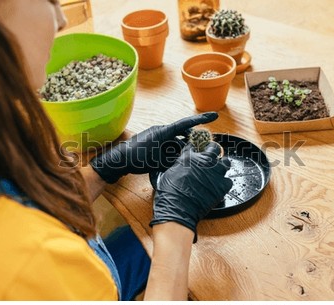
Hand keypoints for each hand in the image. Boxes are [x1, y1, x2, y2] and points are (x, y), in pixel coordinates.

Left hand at [89, 112, 218, 183]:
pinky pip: (167, 144)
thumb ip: (175, 158)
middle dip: (191, 142)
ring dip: (181, 149)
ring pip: (174, 140)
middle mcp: (161, 131)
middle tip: (200, 149)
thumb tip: (189, 157)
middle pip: (182, 134)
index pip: (186, 124)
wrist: (118, 160)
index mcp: (163, 132)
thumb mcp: (159, 161)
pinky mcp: (152, 141)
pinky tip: (174, 161)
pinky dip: (172, 151)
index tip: (214, 115)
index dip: (201, 120)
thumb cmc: (137, 159)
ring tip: (186, 159)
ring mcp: (155, 135)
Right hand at [150, 142, 232, 241]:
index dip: (195, 147)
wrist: (178, 210)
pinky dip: (224, 183)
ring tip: (218, 170)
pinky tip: (219, 185)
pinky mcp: (222, 186)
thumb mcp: (166, 175)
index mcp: (189, 157)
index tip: (196, 150)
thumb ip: (176, 167)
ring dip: (222, 165)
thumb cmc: (169, 194)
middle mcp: (204, 162)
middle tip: (211, 155)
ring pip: (226, 162)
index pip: (194, 145)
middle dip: (213, 150)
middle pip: (214, 148)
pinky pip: (229, 180)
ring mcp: (215, 173)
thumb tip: (175, 167)